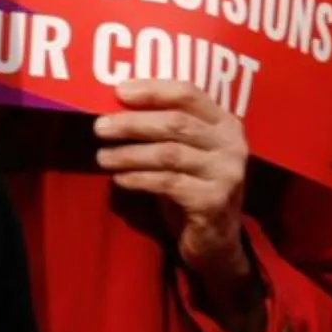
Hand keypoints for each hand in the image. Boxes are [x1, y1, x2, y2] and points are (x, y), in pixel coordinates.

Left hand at [96, 79, 254, 299]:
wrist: (216, 242)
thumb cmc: (192, 189)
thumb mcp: (186, 154)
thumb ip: (165, 131)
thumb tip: (116, 108)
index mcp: (226, 123)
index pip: (189, 94)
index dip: (153, 90)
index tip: (119, 91)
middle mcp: (232, 144)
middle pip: (176, 123)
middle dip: (133, 123)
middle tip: (100, 127)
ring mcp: (227, 173)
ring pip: (169, 153)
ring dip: (130, 153)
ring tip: (102, 156)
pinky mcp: (214, 200)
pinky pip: (168, 183)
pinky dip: (139, 178)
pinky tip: (119, 179)